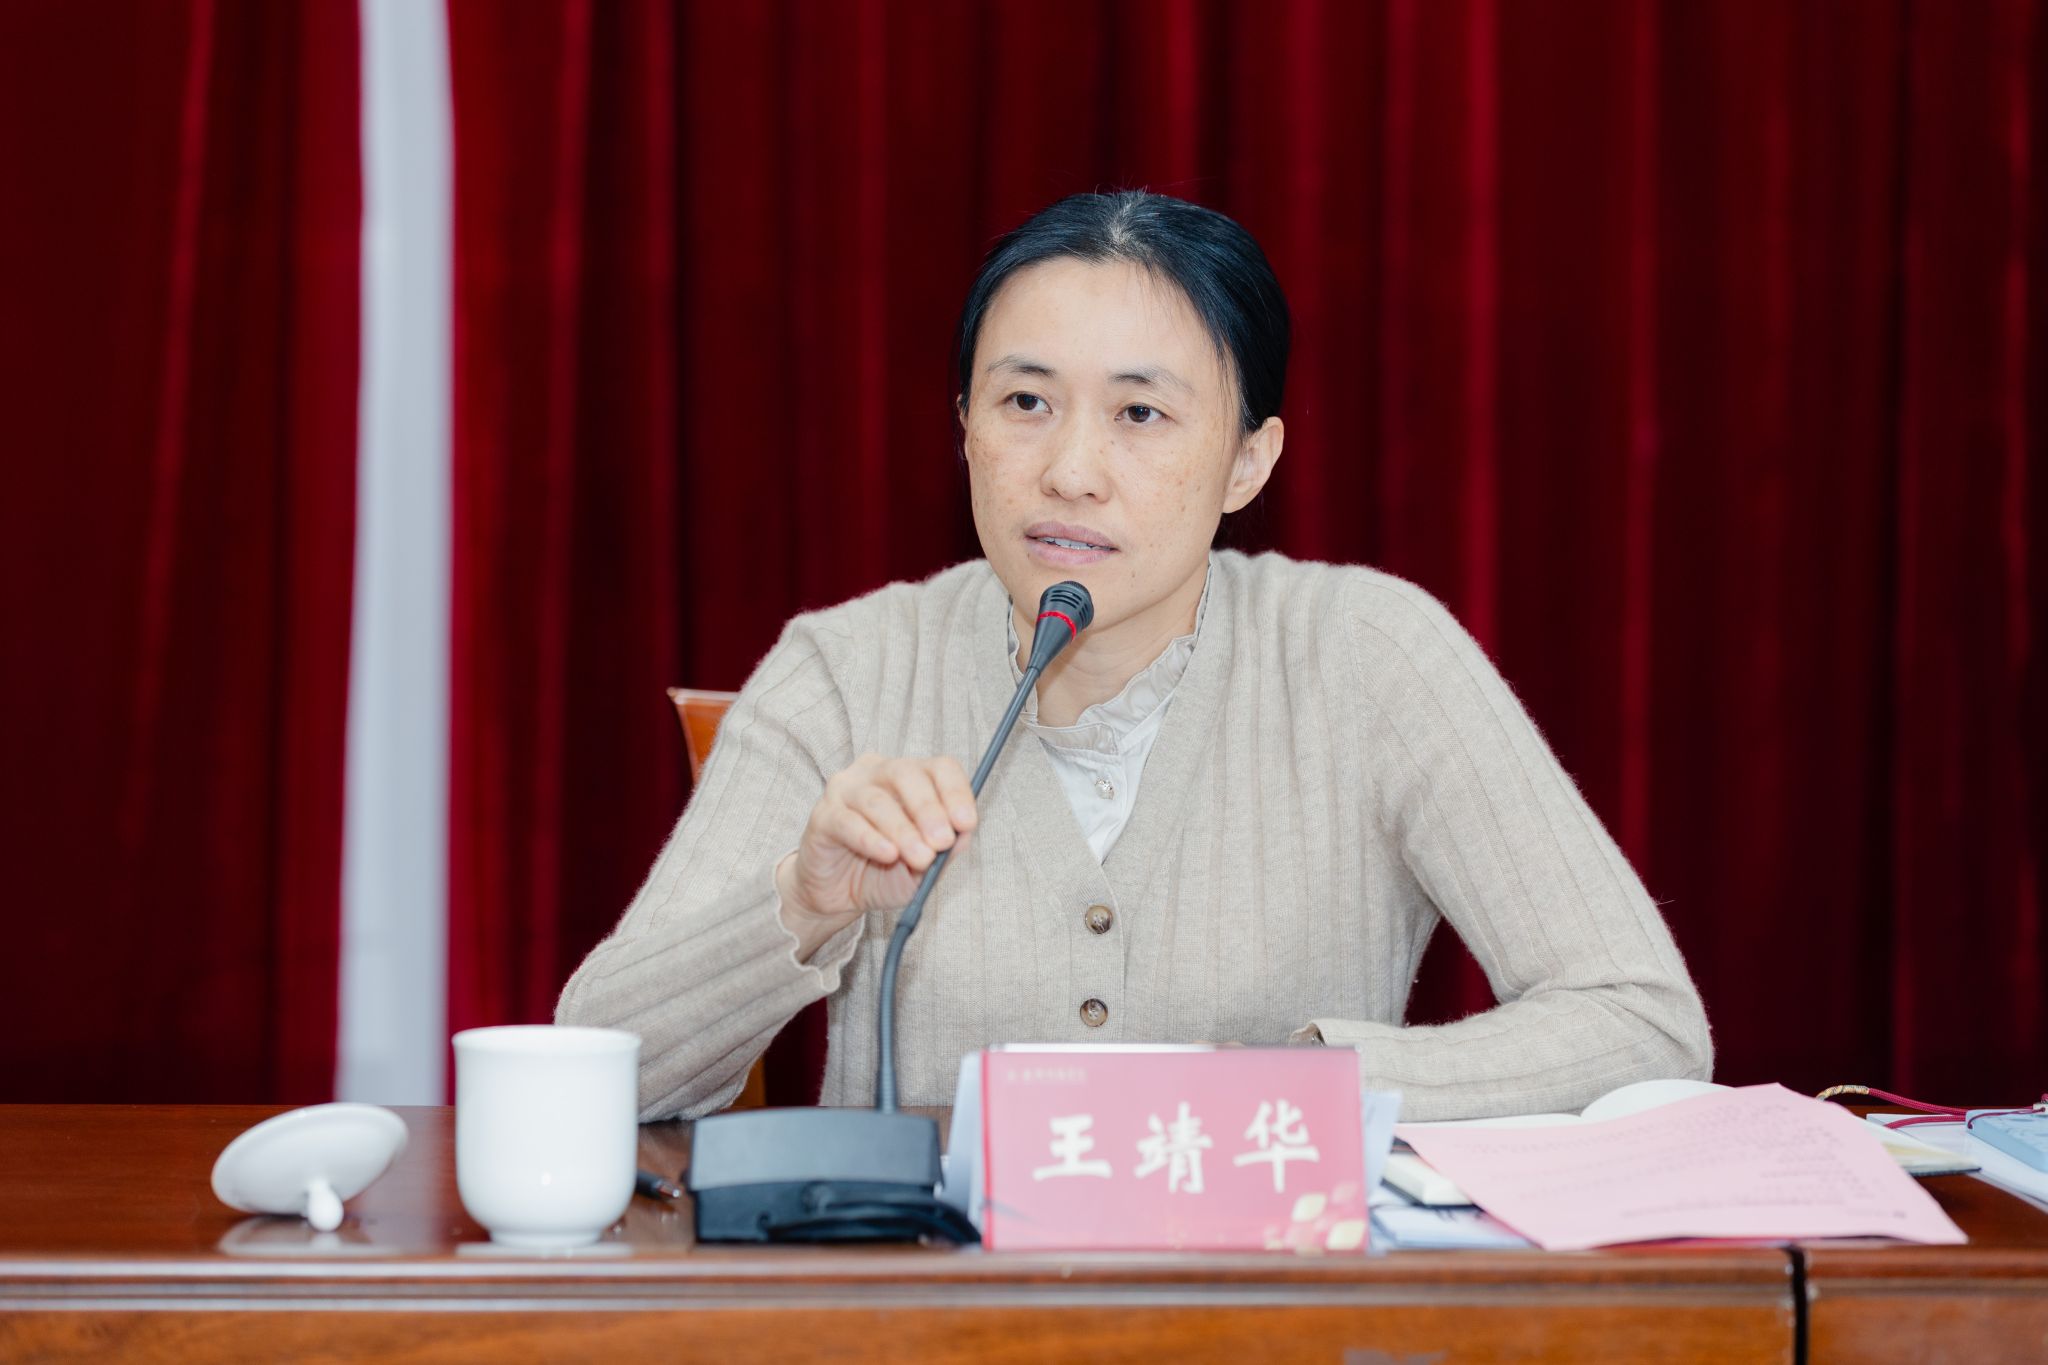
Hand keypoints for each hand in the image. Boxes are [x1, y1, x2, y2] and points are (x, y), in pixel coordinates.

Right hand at [776, 754, 976, 957]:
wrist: (839, 894)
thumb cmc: (885, 870)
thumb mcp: (924, 865)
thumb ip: (945, 849)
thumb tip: (962, 834)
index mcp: (910, 777)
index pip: (939, 767)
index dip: (956, 792)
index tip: (967, 823)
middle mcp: (876, 773)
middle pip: (906, 774)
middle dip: (929, 809)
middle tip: (942, 842)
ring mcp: (845, 791)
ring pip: (877, 801)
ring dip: (903, 831)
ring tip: (919, 858)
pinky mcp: (823, 816)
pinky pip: (848, 822)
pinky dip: (871, 839)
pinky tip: (887, 854)